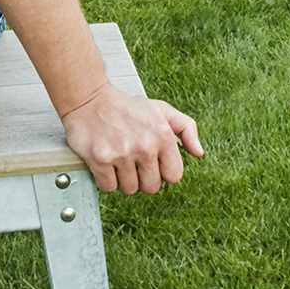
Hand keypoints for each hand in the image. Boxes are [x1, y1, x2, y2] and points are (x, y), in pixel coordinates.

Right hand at [57, 83, 202, 194]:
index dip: (162, 172)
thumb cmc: (127, 108)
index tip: (151, 163)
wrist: (90, 99)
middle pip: (151, 187)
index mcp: (163, 135)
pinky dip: (106, 180)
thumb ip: (187, 128)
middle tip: (132, 162)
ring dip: (123, 180)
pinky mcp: (100, 160)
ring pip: (129, 189)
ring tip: (118, 160)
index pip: (174, 176)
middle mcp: (145, 145)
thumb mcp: (162, 110)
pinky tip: (105, 163)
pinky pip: (109, 187)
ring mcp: (122, 153)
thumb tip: (199, 153)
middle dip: (142, 179)